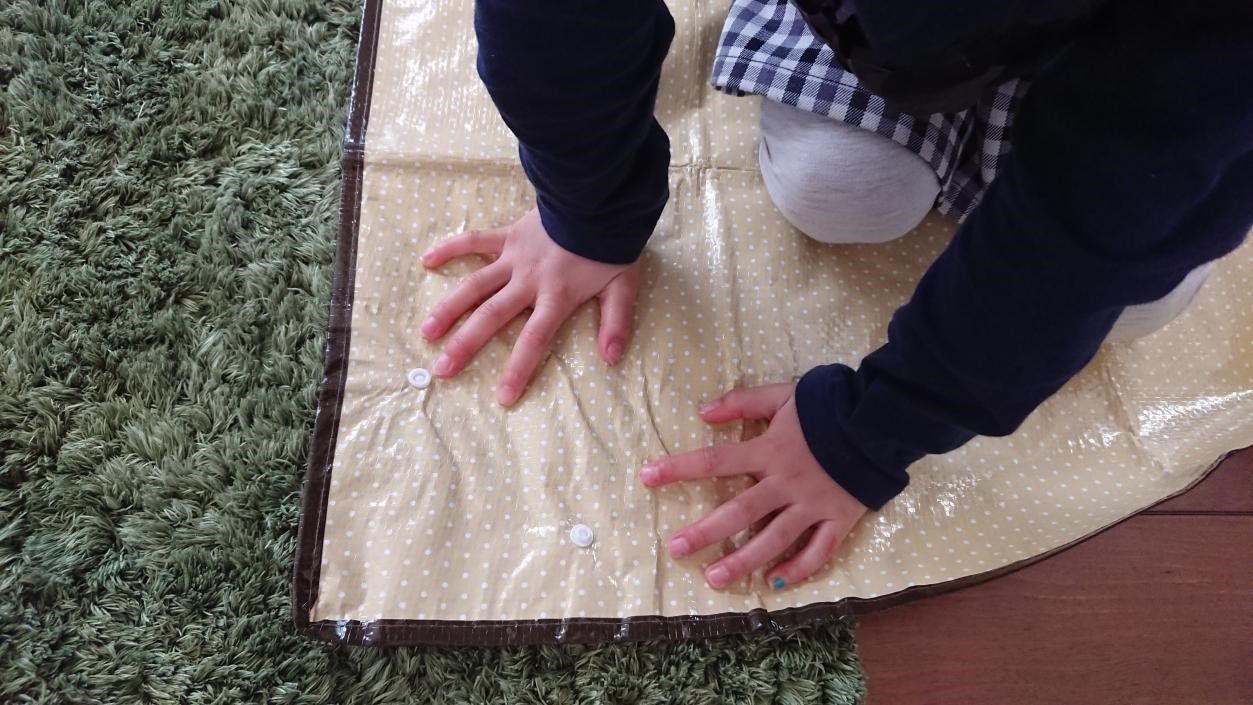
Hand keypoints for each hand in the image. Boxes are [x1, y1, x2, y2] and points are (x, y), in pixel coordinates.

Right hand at [420, 208, 639, 404]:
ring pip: (474, 285)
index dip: (518, 369)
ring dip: (448, 308)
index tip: (502, 396)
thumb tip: (611, 358)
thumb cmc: (609, 246)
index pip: (534, 340)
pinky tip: (426, 261)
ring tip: (426, 331)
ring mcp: (513, 257)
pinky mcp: (507, 236)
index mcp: (556, 297)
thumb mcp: (623, 286)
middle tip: (441, 370)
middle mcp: (528, 281)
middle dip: (465, 345)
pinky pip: (474, 240)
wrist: (598, 201)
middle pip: (491, 317)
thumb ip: (616, 322)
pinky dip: (450, 248)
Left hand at [638, 383, 868, 589]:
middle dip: (705, 532)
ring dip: (742, 560)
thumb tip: (703, 411)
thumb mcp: (783, 395)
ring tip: (714, 579)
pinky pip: (817, 551)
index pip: (715, 460)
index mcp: (769, 451)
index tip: (646, 477)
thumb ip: (743, 403)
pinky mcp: (839, 520)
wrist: (882, 419)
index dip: (678, 468)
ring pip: (773, 539)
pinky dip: (797, 569)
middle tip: (676, 549)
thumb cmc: (829, 405)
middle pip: (739, 511)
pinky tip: (773, 583)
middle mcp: (786, 482)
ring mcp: (813, 505)